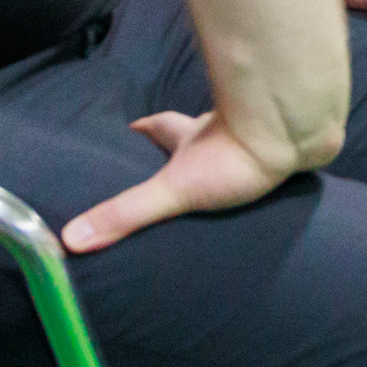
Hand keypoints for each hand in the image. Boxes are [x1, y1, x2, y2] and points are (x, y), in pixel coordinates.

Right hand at [63, 109, 290, 251]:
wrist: (296, 134)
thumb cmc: (234, 156)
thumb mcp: (174, 190)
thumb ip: (127, 214)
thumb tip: (70, 239)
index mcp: (188, 138)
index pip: (157, 127)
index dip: (143, 129)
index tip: (132, 130)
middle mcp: (219, 132)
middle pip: (194, 132)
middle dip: (182, 143)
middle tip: (172, 157)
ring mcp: (254, 136)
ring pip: (233, 141)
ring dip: (225, 152)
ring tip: (221, 175)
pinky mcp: (286, 147)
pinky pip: (273, 153)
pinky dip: (266, 162)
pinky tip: (270, 181)